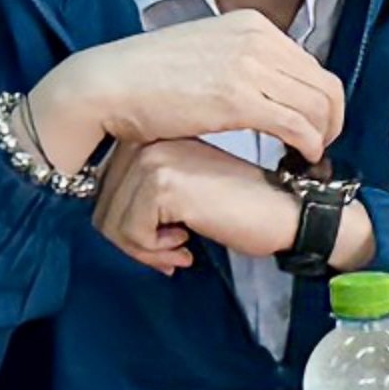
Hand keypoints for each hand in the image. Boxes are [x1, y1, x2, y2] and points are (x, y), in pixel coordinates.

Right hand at [27, 13, 345, 170]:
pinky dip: (308, 148)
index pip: (311, 65)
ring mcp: (250, 66)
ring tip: (306, 161)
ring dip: (321, 139)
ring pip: (319, 107)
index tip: (312, 129)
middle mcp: (258, 38)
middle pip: (324, 85)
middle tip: (317, 150)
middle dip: (330, 122)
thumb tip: (261, 86)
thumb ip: (237, 62)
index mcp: (251, 24)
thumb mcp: (203, 53)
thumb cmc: (145, 78)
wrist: (107, 85)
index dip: (320, 102)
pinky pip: (299, 126)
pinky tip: (298, 163)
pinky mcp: (240, 99)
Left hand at [91, 138, 374, 277]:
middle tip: (172, 252)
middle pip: (102, 206)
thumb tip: (108, 225)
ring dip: (144, 250)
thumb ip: (145, 199)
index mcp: (151, 137)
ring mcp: (154, 157)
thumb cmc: (241, 207)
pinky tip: (186, 245)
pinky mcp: (164, 182)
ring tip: (180, 249)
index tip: (166, 240)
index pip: (104, 190)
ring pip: (111, 222)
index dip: (129, 228)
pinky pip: (130, 232)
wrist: (286, 210)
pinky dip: (154, 251)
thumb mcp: (184, 195)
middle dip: (134, 242)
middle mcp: (147, 139)